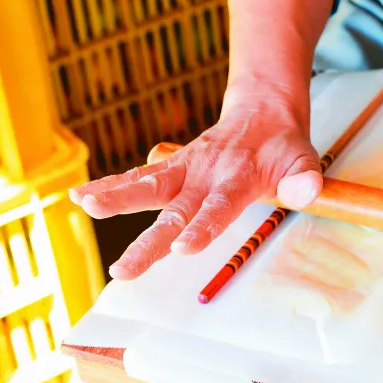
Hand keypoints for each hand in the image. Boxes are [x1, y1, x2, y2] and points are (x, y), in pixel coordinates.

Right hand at [70, 93, 319, 279]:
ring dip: (115, 198)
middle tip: (122, 269)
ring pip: (146, 186)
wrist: (262, 112)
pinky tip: (76, 197)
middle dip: (148, 241)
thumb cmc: (283, 147)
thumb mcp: (304, 159)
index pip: (220, 206)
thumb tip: (306, 193)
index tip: (184, 247)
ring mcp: (184, 170)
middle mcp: (205, 173)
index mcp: (238, 176)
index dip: (203, 226)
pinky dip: (108, 185)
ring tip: (84, 206)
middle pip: (174, 210)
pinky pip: (137, 178)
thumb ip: (304, 179)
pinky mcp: (170, 169)